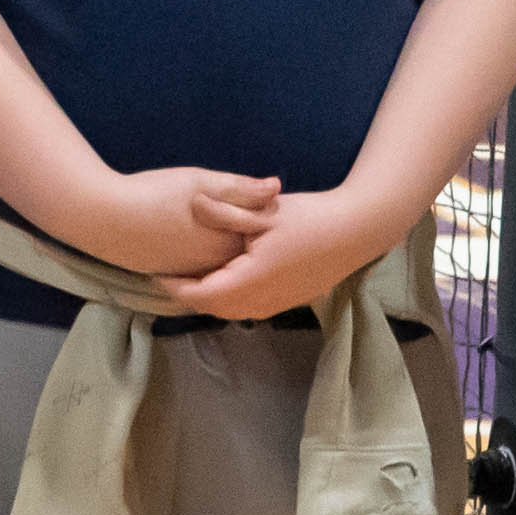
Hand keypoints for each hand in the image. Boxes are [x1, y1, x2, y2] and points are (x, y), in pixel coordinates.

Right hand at [63, 164, 283, 282]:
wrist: (102, 218)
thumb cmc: (153, 194)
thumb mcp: (200, 182)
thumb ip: (241, 187)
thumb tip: (277, 186)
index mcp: (228, 242)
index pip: (262, 232)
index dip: (265, 214)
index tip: (263, 199)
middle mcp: (215, 266)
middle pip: (243, 251)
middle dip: (250, 236)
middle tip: (246, 210)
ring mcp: (192, 273)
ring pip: (221, 262)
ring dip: (226, 248)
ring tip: (216, 222)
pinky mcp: (171, 274)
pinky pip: (200, 269)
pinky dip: (205, 256)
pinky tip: (194, 236)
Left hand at [153, 187, 394, 327]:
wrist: (358, 230)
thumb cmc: (311, 217)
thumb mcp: (264, 210)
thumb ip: (226, 211)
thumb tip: (193, 204)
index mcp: (254, 278)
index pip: (203, 294)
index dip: (177, 286)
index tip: (157, 271)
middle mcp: (265, 299)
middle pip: (215, 308)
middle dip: (190, 295)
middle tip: (169, 276)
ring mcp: (281, 303)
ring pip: (234, 310)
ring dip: (210, 299)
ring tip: (191, 278)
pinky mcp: (292, 301)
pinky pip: (251, 307)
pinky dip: (231, 299)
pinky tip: (225, 278)